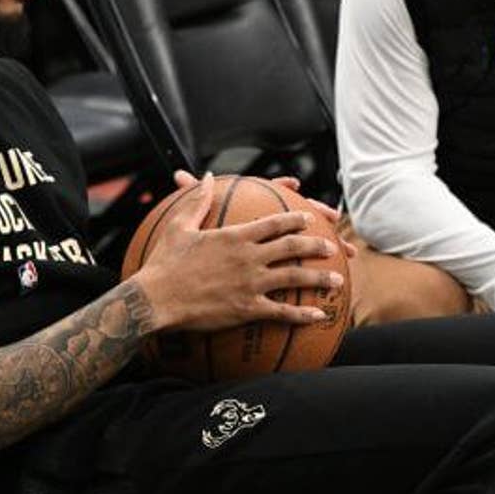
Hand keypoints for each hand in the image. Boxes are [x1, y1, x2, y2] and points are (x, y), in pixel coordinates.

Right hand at [135, 172, 342, 331]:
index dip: (296, 219)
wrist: (156, 298)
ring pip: (295, 278)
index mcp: (235, 236)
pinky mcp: (247, 309)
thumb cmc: (164, 263)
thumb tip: (204, 177)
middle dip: (317, 245)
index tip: (311, 218)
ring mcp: (251, 284)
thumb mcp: (178, 225)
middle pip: (292, 247)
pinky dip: (303, 314)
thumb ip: (196, 200)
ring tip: (338, 281)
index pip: (274, 223)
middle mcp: (249, 257)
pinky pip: (282, 312)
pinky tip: (320, 316)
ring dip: (319, 278)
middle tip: (333, 247)